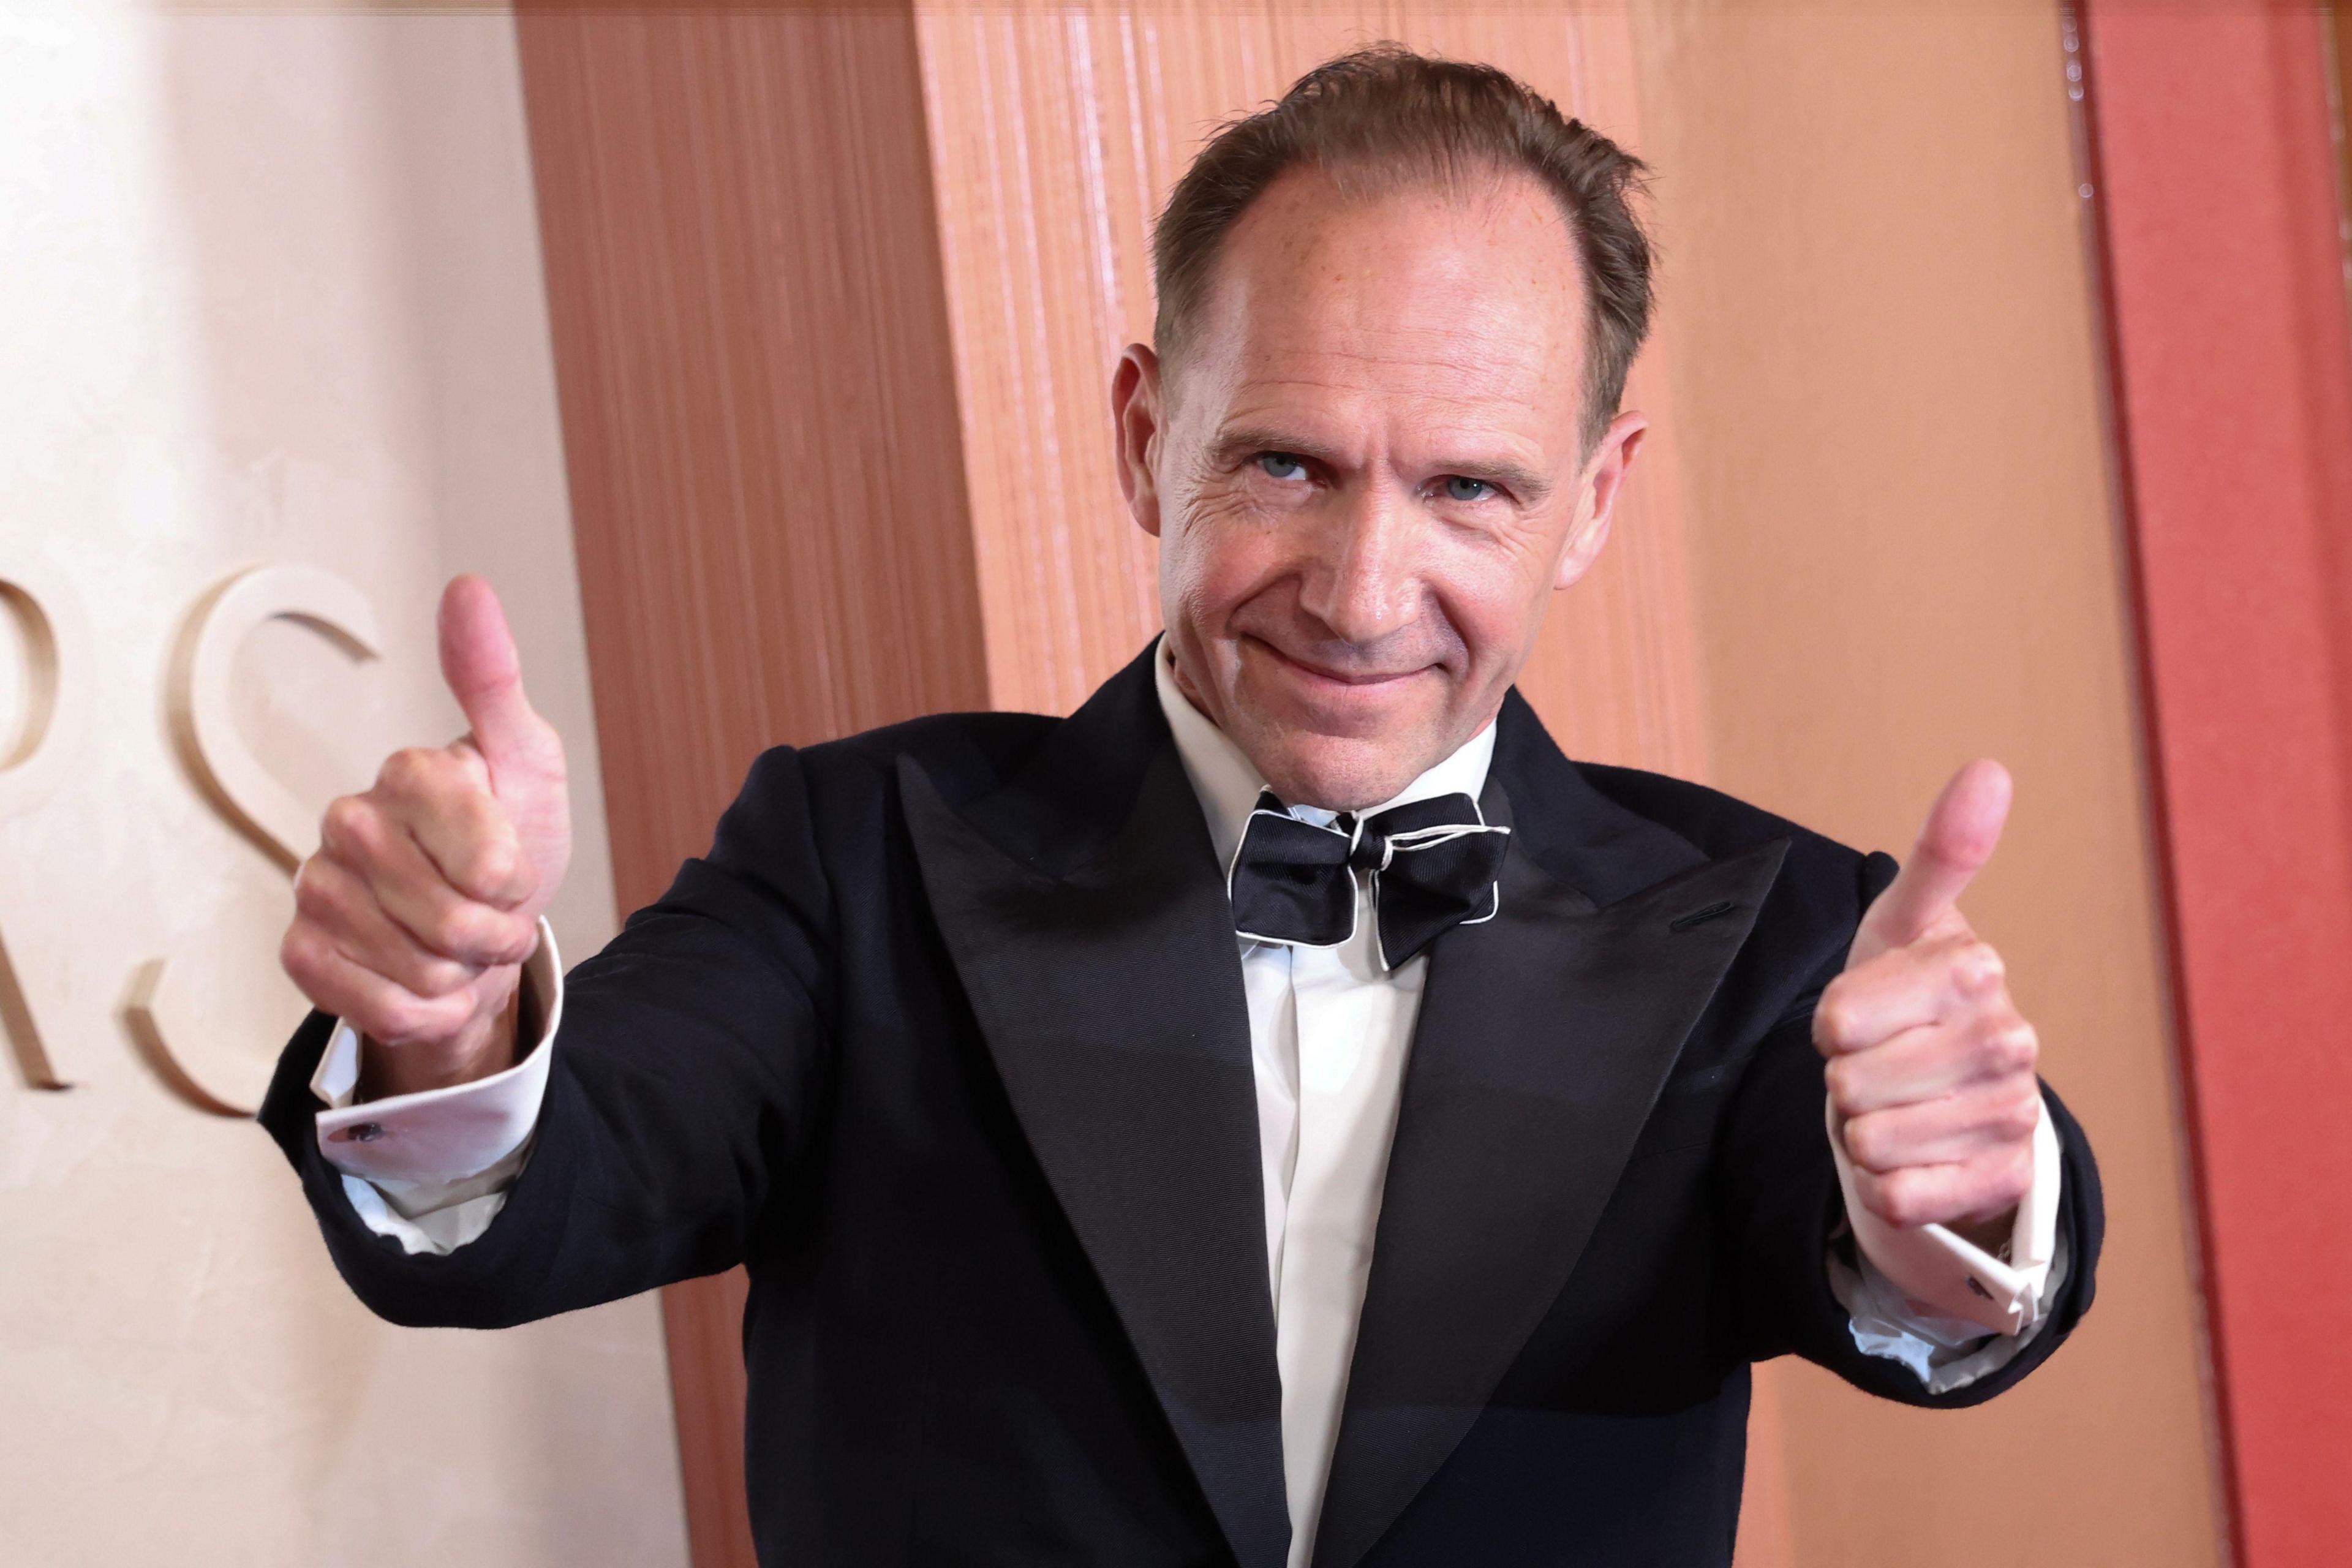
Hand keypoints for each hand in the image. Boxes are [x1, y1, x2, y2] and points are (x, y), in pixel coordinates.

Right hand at [281, 576, 571, 1096]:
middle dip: (495, 933)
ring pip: (422, 969)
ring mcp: (317, 887)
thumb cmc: (510, 834)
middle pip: (454, 921)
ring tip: (460, 941)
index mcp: (409, 772)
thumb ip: (494, 681)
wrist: (477, 927)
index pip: (489, 859)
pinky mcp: (302, 951)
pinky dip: (424, 1009)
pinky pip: (379, 1006)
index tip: (514, 865)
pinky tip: (424, 979)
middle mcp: (348, 821)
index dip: (518, 880)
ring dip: (463, 972)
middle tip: (491, 911)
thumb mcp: (529, 761)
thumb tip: (466, 587)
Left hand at [1814, 760, 2039, 1248]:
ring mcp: (2013, 1113)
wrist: (1946, 1090)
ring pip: (1871, 1144)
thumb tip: (1990, 768)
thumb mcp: (1903, 920)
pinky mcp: (2006, 1180)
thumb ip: (1941, 849)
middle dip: (1845, 1080)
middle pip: (1850, 1084)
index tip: (1854, 1015)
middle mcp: (2010, 1040)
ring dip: (1864, 1132)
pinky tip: (1916, 1156)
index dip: (1828, 1023)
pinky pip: (1902, 1197)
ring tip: (1897, 1104)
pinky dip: (1889, 1186)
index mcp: (1975, 968)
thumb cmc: (1908, 993)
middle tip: (1880, 1063)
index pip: (1837, 1019)